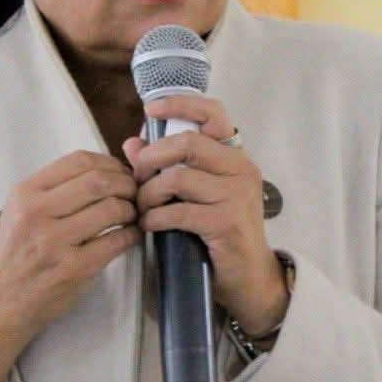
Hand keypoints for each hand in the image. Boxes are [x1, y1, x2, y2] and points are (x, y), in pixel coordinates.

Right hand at [0, 151, 141, 381]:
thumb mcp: (21, 212)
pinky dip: (132, 235)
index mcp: (25, 193)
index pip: (79, 161)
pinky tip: (129, 236)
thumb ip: (55, 189)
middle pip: (99, 181)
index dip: (110, 163)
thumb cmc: (15, 255)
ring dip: (131, 210)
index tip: (121, 173)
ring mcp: (55, 241)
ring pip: (112, 209)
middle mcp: (37, 213)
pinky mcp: (73, 268)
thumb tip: (108, 170)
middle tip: (134, 194)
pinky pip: (117, 241)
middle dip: (126, 184)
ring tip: (131, 216)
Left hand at [123, 97, 288, 335]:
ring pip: (177, 178)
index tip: (150, 109)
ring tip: (141, 207)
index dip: (180, 104)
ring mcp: (236, 195)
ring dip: (148, 193)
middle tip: (136, 177)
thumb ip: (167, 166)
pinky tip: (149, 225)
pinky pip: (178, 211)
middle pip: (187, 142)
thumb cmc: (220, 232)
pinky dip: (155, 217)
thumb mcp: (196, 194)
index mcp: (234, 156)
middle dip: (151, 157)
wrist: (250, 277)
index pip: (214, 113)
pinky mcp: (227, 222)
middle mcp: (241, 169)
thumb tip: (131, 143)